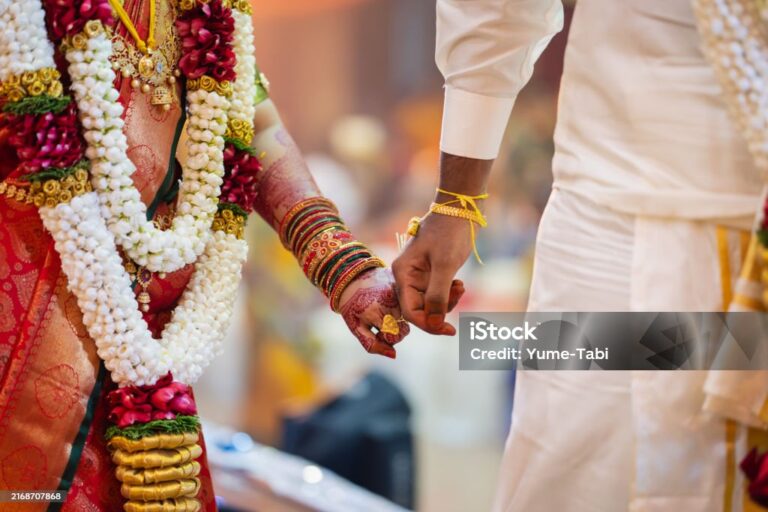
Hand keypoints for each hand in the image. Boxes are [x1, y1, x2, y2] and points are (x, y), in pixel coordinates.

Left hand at [338, 267, 409, 358]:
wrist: (350, 278)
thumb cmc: (351, 306)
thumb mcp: (356, 327)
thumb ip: (372, 345)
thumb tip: (394, 355)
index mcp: (378, 312)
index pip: (395, 337)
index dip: (386, 339)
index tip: (376, 333)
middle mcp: (392, 302)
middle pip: (404, 330)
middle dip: (394, 332)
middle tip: (380, 325)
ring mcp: (399, 292)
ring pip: (408, 318)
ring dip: (398, 320)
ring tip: (383, 313)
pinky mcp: (402, 285)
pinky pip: (408, 304)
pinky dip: (400, 308)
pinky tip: (388, 304)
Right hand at [392, 212, 469, 335]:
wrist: (461, 208)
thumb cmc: (450, 233)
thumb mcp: (445, 266)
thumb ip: (438, 296)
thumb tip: (435, 324)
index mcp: (403, 273)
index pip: (410, 311)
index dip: (429, 324)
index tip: (449, 330)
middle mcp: (407, 276)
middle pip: (419, 309)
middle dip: (439, 311)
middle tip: (458, 296)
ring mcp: (418, 274)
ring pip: (430, 303)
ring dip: (447, 301)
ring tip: (460, 287)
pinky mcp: (431, 272)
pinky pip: (437, 293)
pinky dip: (449, 293)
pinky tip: (460, 284)